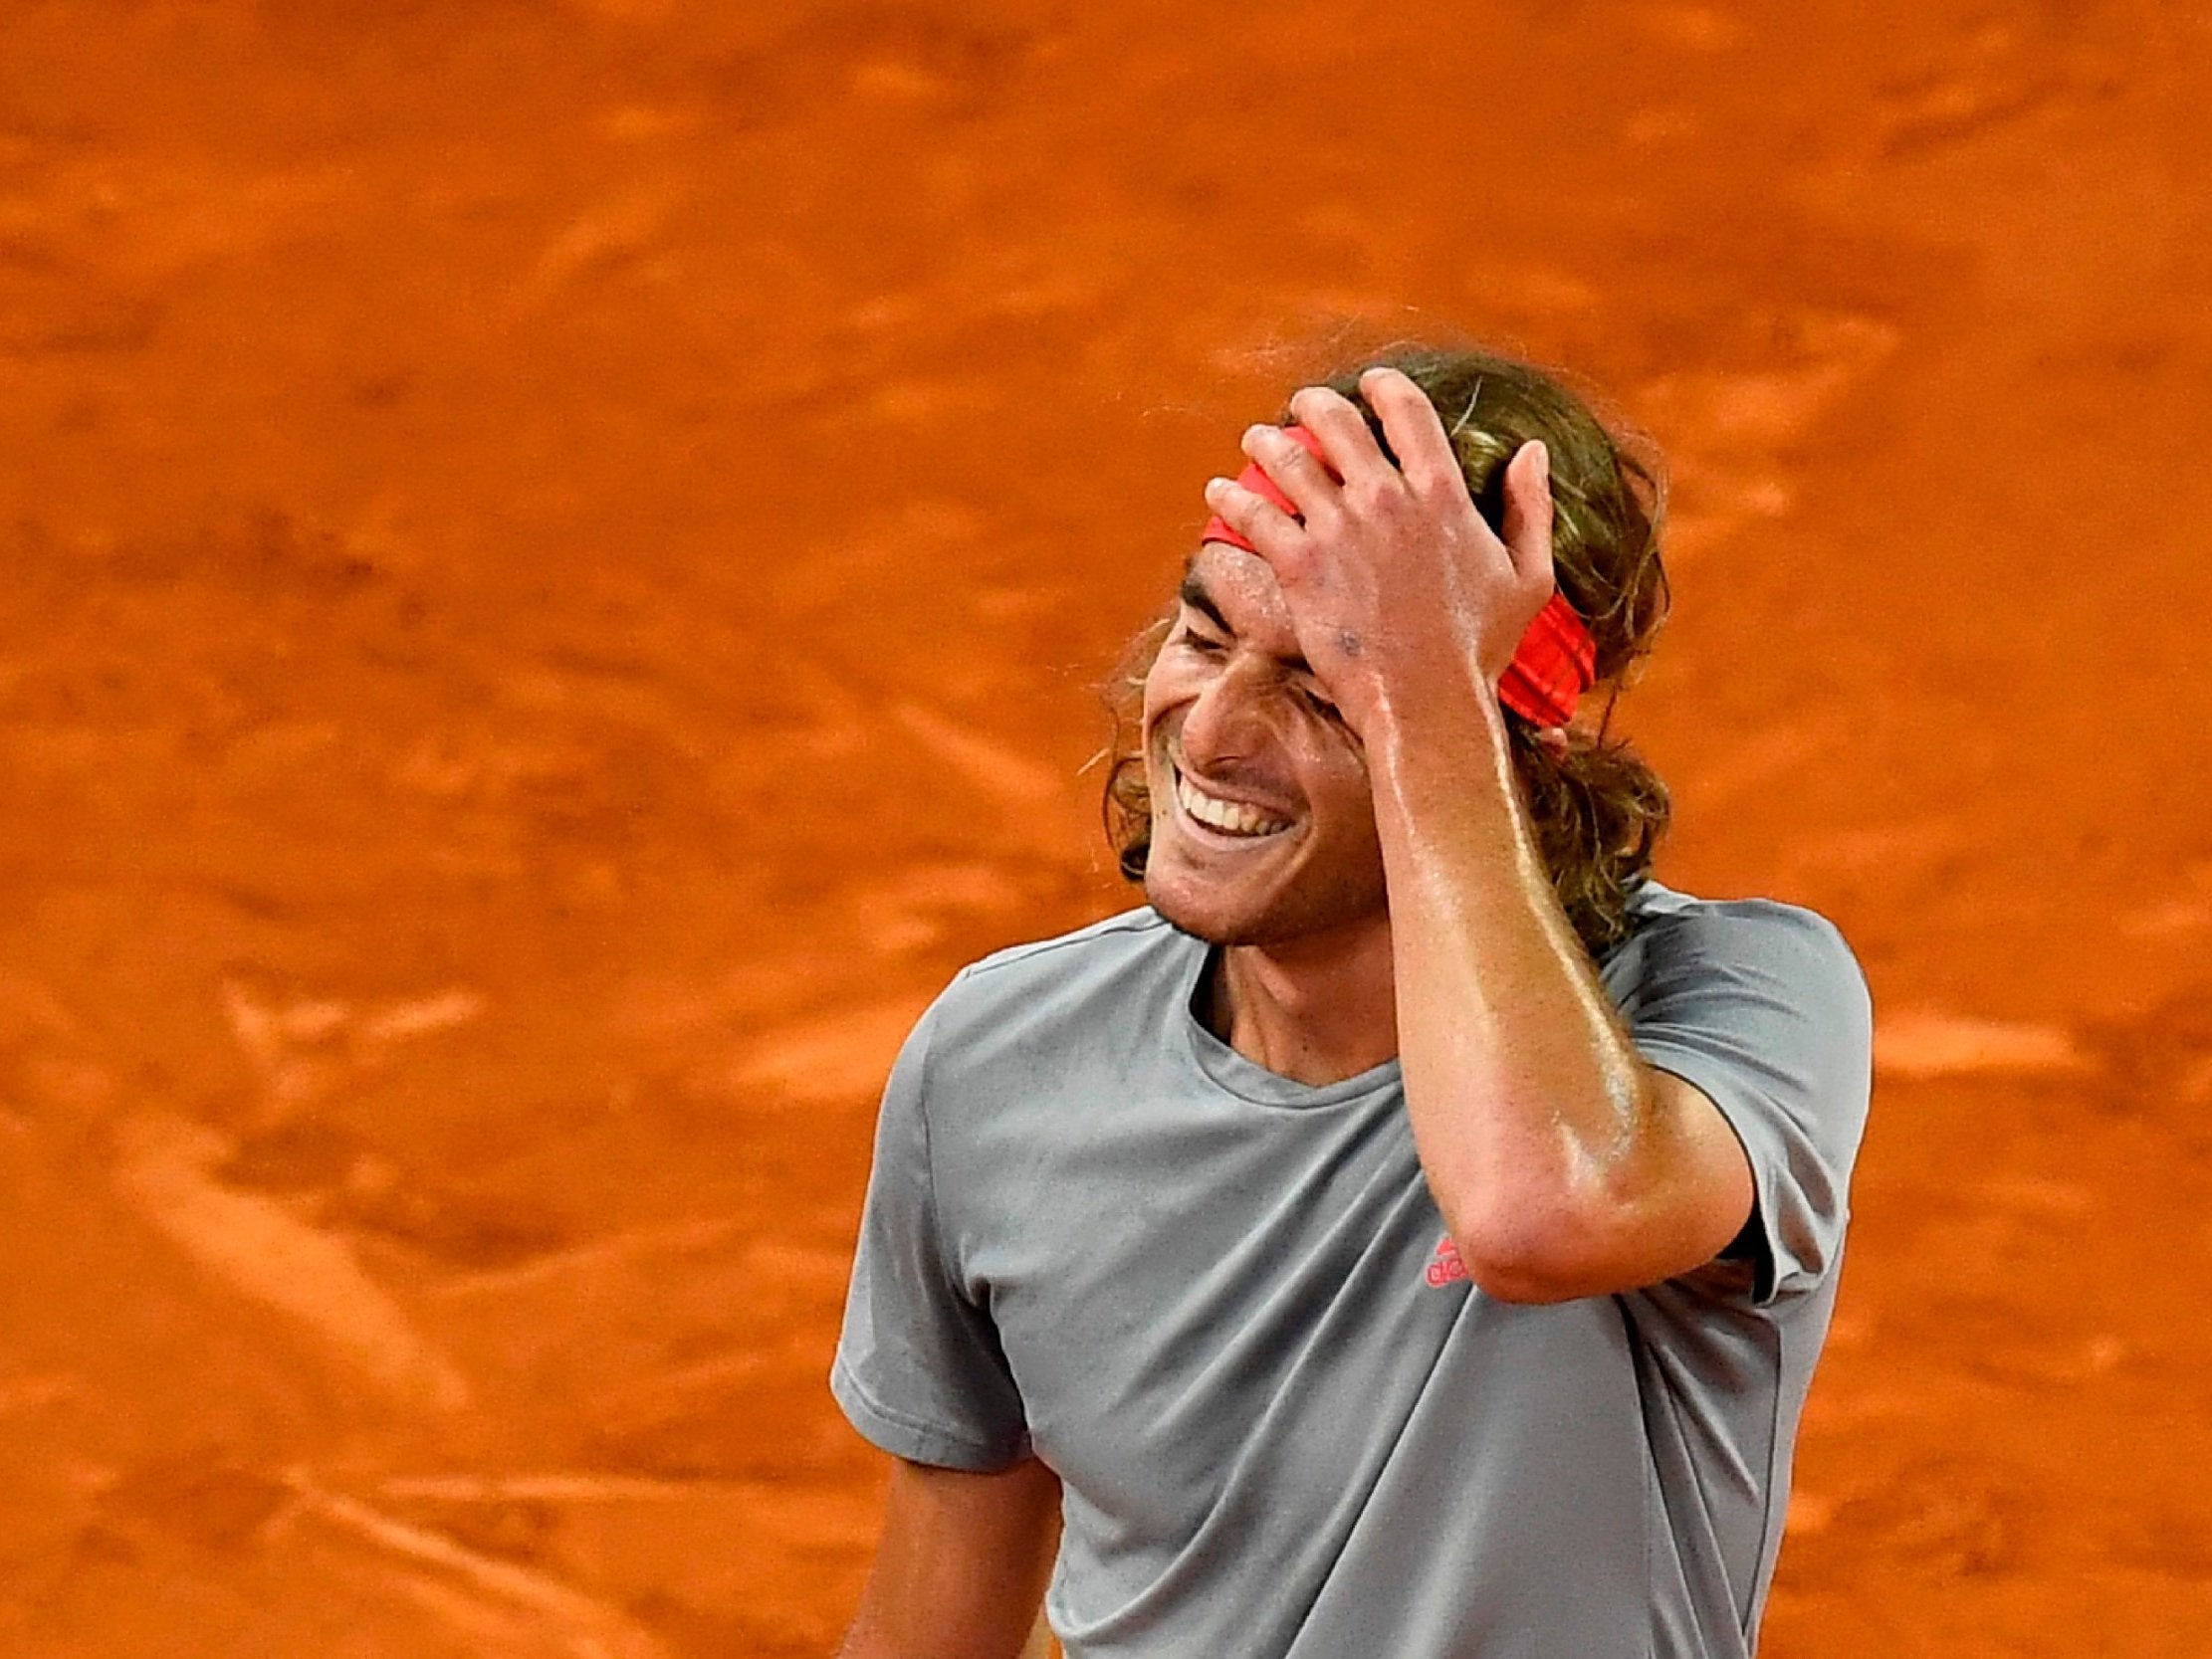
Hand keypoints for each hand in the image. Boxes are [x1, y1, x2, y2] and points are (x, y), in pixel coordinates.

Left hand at [1201, 366, 1557, 737]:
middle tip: (1301, 404)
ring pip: (1288, 461)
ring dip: (1266, 442)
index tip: (1369, 383)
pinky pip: (1255, 516)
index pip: (1407, 413)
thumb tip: (1532, 452)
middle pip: (1338, 424)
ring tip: (1255, 439)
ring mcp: (1340, 530)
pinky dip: (1231, 498)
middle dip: (1314, 405)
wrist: (1426, 701)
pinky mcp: (1301, 566)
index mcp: (1442, 493)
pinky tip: (1217, 490)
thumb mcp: (1527, 576)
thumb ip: (1530, 508)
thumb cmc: (1479, 648)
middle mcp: (1387, 498)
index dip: (1384, 388)